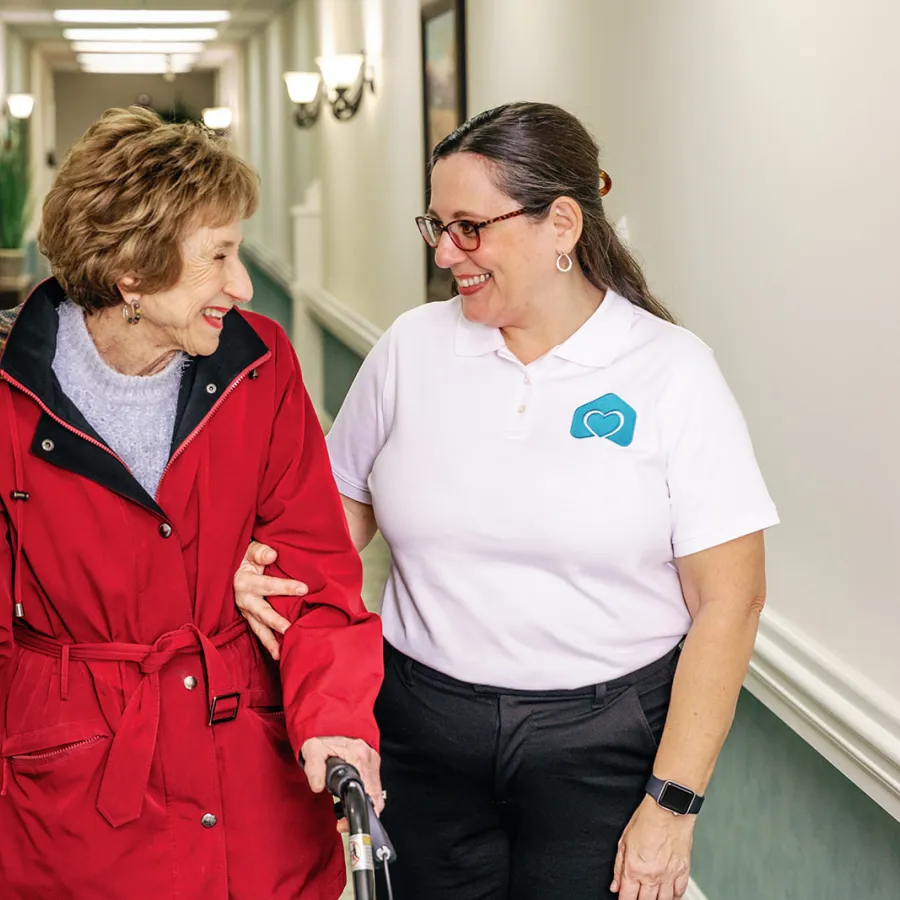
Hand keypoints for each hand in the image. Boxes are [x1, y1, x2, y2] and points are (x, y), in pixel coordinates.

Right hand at [234, 541, 306, 659]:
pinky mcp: (250, 618)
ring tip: (280, 654)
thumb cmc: (245, 558)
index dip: (285, 587)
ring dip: (269, 642)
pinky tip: (279, 653)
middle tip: (290, 630)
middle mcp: (244, 599)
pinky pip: (259, 632)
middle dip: (275, 622)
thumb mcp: (249, 550)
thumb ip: (260, 552)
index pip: (267, 585)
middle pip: (261, 613)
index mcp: (245, 581)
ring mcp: (246, 611)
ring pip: (258, 629)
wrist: (231, 569)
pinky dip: (268, 643)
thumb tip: (272, 555)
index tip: (303, 588)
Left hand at [300, 736, 383, 832]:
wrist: (331, 719)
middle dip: (362, 814)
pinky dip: (367, 796)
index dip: (357, 811)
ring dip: (366, 806)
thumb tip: (317, 786)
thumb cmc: (322, 735)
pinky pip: (374, 785)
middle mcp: (368, 758)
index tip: (344, 822)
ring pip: (376, 793)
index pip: (365, 790)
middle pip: (374, 796)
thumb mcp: (312, 749)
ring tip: (346, 814)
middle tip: (343, 823)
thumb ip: (314, 768)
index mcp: (357, 755)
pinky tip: (353, 799)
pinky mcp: (373, 762)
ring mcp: (373, 760)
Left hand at [611, 795, 693, 899]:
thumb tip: (615, 885)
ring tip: (652, 896)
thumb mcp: (624, 840)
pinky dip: (674, 897)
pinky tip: (669, 895)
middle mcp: (652, 876)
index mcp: (634, 868)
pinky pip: (679, 893)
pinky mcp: (683, 871)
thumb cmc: (646, 819)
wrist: (668, 808)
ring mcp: (669, 875)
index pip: (627, 897)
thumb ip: (618, 866)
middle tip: (638, 895)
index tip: (624, 899)